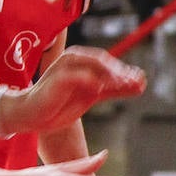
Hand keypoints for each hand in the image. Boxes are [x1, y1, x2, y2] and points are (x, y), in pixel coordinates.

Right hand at [15, 46, 145, 132]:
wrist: (33, 115)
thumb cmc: (61, 104)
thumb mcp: (93, 96)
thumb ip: (114, 89)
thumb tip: (141, 84)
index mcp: (82, 61)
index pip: (108, 62)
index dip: (125, 71)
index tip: (142, 81)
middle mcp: (74, 59)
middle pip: (102, 61)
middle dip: (121, 72)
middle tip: (138, 83)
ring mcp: (64, 67)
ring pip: (92, 66)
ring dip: (111, 75)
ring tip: (126, 85)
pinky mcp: (57, 78)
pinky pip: (76, 76)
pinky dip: (89, 80)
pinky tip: (101, 89)